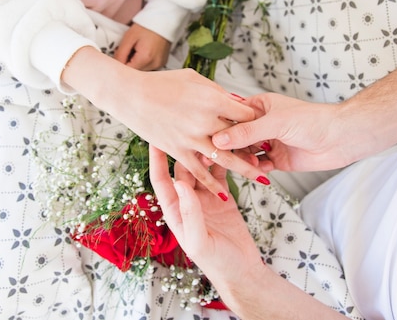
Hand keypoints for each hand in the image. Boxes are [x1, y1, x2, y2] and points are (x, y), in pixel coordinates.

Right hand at [62, 47, 264, 199]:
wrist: (129, 94)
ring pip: (226, 158)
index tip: (265, 127)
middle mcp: (205, 120)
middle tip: (272, 154)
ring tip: (263, 178)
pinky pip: (199, 172)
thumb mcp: (194, 78)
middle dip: (257, 146)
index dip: (257, 121)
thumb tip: (236, 103)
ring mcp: (191, 138)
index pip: (246, 113)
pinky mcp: (177, 152)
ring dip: (245, 169)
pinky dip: (212, 184)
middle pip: (240, 136)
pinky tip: (226, 194)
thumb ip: (218, 92)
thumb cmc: (161, 81)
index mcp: (212, 98)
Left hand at [113, 23, 169, 69]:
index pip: (127, 71)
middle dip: (128, 63)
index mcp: (145, 58)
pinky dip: (143, 62)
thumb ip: (120, 54)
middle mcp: (154, 64)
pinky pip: (148, 67)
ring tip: (137, 49)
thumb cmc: (146, 26)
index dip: (121, 64)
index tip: (120, 55)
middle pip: (135, 72)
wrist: (163, 20)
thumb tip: (115, 64)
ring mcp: (159, 65)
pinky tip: (144, 52)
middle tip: (129, 50)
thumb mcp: (129, 37)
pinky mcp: (162, 63)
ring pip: (141, 71)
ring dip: (136, 63)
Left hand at [149, 146, 346, 319]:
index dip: (156, 157)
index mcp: (175, 211)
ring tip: (209, 130)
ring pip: (202, 166)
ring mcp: (205, 197)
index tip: (154, 135)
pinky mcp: (223, 197)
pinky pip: (220, 173)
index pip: (161, 178)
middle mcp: (187, 201)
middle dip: (182, 145)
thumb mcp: (201, 241)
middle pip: (181, 166)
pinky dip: (225, 160)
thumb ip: (191, 213)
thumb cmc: (218, 263)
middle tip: (182, 122)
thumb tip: (180, 184)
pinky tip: (229, 146)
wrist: (242, 272)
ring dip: (206, 150)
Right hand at [211, 93, 362, 173]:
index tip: (206, 138)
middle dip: (228, 147)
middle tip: (217, 157)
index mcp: (259, 106)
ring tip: (241, 165)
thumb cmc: (314, 120)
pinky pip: (259, 166)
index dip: (218, 127)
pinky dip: (256, 170)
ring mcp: (269, 142)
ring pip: (246, 153)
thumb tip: (219, 139)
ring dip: (242, 160)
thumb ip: (247, 132)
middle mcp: (262, 124)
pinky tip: (258, 171)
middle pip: (236, 137)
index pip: (232, 116)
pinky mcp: (278, 159)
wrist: (341, 138)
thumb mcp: (275, 123)